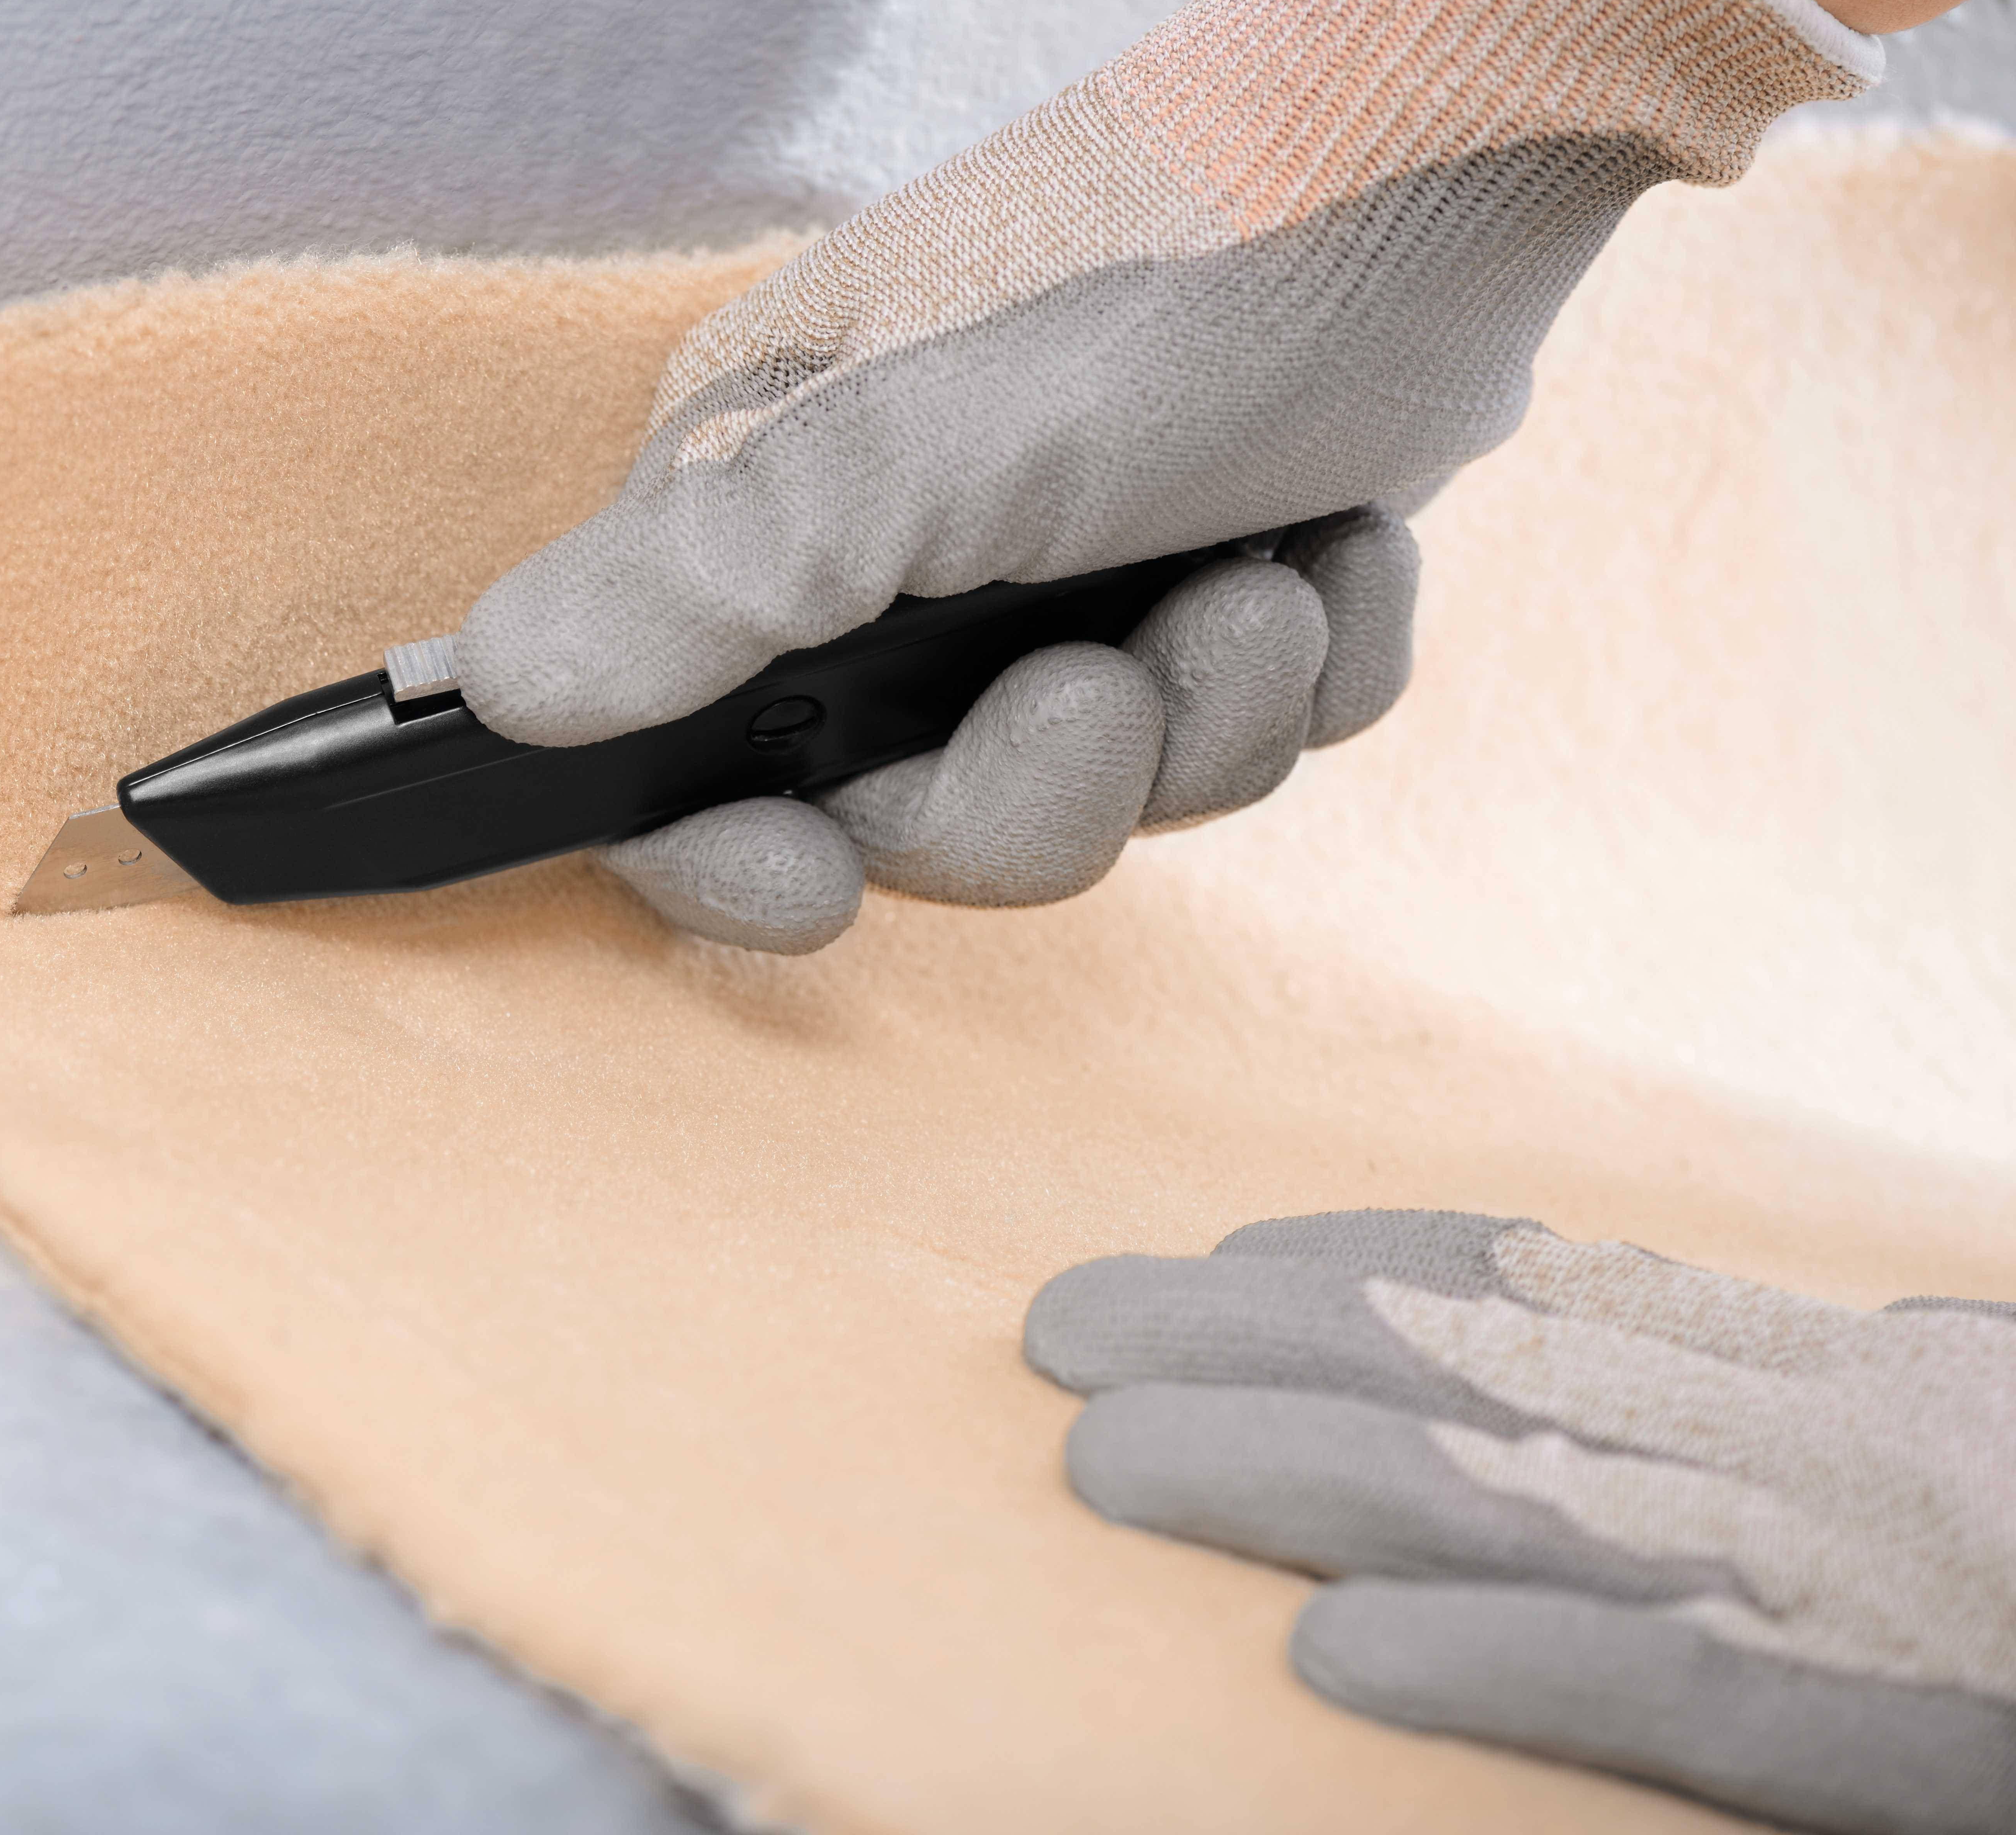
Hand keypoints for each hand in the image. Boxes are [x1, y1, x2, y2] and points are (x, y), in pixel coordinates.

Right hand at [452, 0, 1876, 953]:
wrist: (1464, 150)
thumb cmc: (1175, 269)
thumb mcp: (909, 440)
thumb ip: (698, 582)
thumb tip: (488, 689)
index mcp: (775, 506)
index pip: (670, 750)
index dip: (725, 854)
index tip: (814, 886)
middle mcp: (897, 550)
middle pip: (910, 815)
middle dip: (1034, 786)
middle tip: (1113, 680)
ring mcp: (1062, 570)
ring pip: (1097, 793)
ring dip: (1198, 719)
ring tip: (1252, 585)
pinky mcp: (1208, 575)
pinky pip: (1241, 735)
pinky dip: (1304, 667)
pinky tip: (1329, 551)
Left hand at [1027, 1211, 2015, 1834]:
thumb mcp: (1931, 1409)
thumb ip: (1790, 1375)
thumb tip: (1767, 1327)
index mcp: (1800, 1371)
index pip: (1538, 1281)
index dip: (1349, 1263)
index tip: (1201, 1262)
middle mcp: (1783, 1441)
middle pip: (1467, 1374)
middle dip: (1246, 1356)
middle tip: (1057, 1339)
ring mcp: (1824, 1574)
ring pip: (1507, 1506)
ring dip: (1293, 1481)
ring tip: (1104, 1464)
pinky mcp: (1873, 1724)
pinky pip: (1655, 1685)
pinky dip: (1491, 1661)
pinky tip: (1330, 1651)